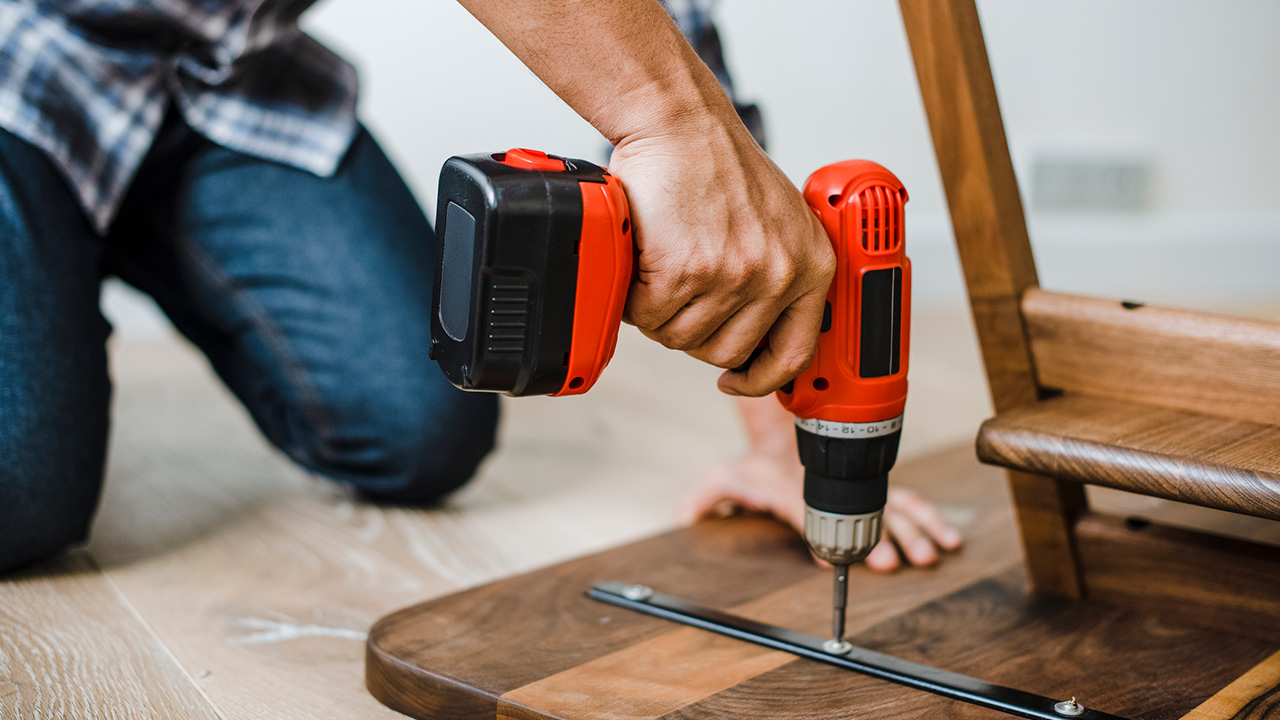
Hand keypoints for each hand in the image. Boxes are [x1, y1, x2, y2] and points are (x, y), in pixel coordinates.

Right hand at [608, 121, 834, 396]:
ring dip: (658, 311)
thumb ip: (775, 275)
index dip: (760, 378)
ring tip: (658, 266)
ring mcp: (735, 276)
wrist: (679, 122)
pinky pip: (649, 315)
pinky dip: (634, 295)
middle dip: (691, 331)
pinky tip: (641, 261)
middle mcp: (780, 275)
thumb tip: (751, 334)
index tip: (736, 379)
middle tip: (676, 294)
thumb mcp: (776, 221)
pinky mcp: (688, 271)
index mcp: (811, 266)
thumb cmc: (717, 164)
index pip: (794, 352)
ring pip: (680, 337)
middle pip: (724, 352)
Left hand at [679, 449, 962, 570]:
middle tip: (898, 561)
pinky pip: (905, 498)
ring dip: (913, 528)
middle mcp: (827, 486)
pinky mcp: (871, 484)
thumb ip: (704, 497)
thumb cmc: (756, 465)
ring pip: (890, 503)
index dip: (818, 534)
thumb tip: (682, 518)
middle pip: (858, 511)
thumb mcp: (724, 475)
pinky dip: (928, 515)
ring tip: (932, 550)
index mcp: (791, 488)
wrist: (785, 427)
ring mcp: (853, 483)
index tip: (833, 560)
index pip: (804, 512)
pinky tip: (948, 535)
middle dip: (881, 536)